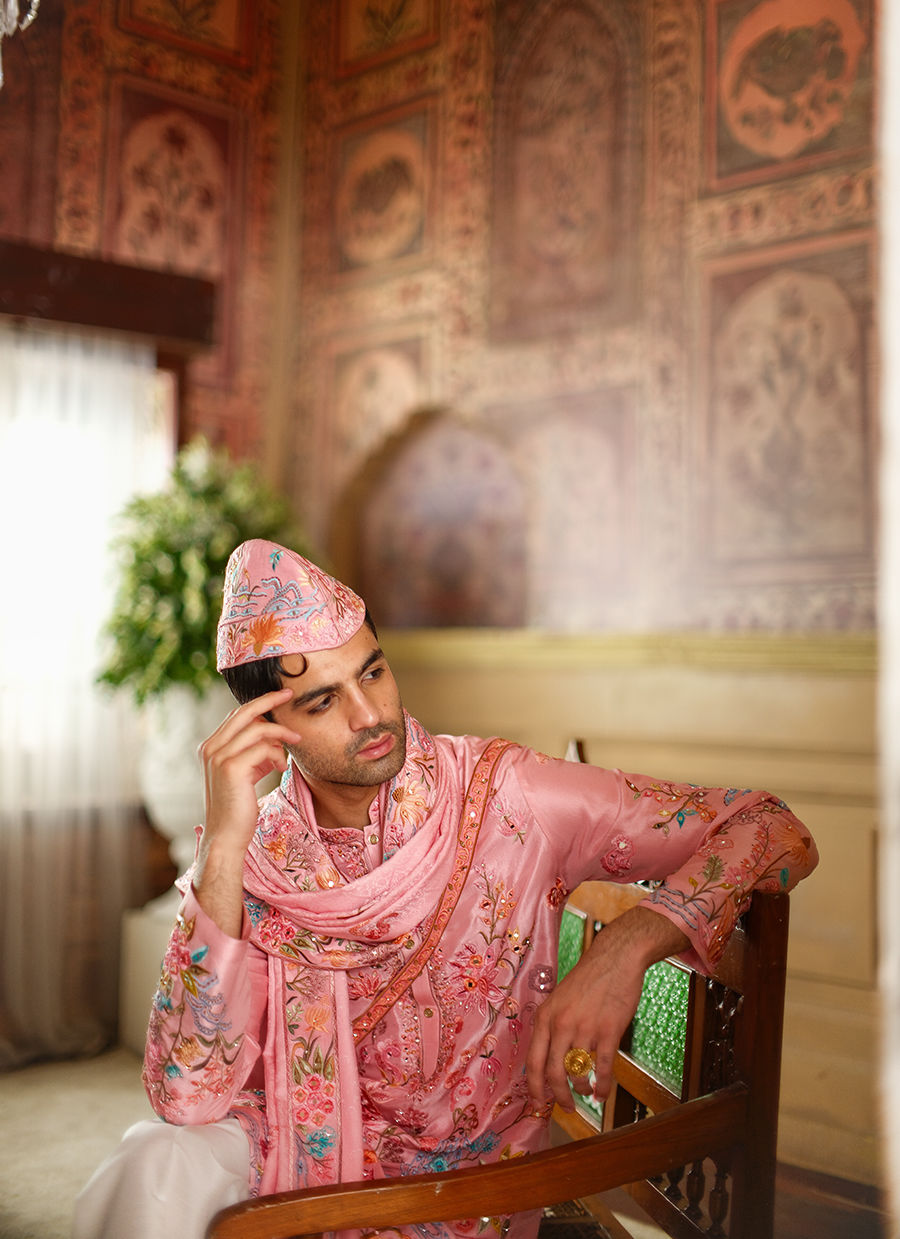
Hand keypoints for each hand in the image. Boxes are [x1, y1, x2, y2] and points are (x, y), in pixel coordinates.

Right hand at [193, 689, 301, 934]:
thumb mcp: (246, 772)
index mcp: (211, 747)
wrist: (226, 835)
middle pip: (244, 712)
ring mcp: (219, 757)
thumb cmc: (238, 806)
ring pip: (258, 729)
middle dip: (270, 701)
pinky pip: (263, 748)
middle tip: (289, 695)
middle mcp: (211, 748)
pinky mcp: (232, 768)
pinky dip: (277, 754)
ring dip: (281, 734)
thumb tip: (275, 736)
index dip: (259, 703)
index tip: (280, 696)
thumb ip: (254, 752)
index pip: (236, 714)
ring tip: (294, 742)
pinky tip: (280, 766)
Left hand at [526, 906, 688, 1109]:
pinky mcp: (609, 1030)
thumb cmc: (588, 980)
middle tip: (566, 1108)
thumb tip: (548, 1062)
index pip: (533, 1062)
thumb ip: (552, 1026)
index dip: (535, 1088)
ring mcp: (585, 1028)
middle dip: (559, 1097)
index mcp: (545, 1017)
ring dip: (581, 1089)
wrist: (615, 958)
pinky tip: (603, 1093)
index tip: (538, 1104)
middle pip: (553, 1074)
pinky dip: (603, 1086)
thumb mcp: (559, 999)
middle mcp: (561, 1024)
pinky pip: (603, 1068)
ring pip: (577, 1073)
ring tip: (586, 1093)